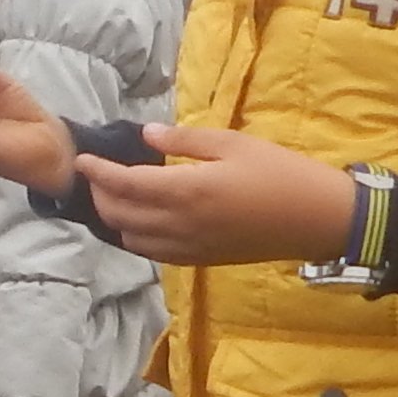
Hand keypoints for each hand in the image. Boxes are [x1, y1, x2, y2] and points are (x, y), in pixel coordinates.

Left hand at [77, 124, 362, 266]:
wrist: (316, 219)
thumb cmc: (279, 173)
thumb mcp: (233, 144)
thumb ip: (184, 141)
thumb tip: (146, 136)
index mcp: (186, 191)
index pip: (123, 185)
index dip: (96, 173)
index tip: (80, 160)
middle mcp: (180, 225)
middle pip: (119, 214)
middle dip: (100, 194)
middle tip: (97, 174)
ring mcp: (188, 248)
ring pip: (131, 239)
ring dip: (115, 217)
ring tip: (116, 195)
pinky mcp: (200, 260)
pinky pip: (153, 253)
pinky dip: (136, 236)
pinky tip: (141, 219)